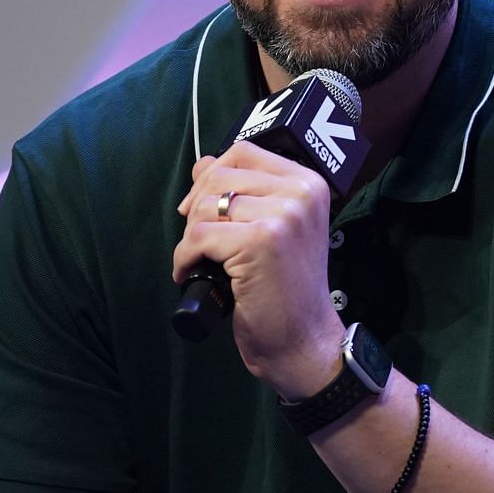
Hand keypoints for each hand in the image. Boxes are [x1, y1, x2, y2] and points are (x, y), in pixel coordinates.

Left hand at [174, 141, 345, 395]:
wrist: (302, 340)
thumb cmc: (286, 289)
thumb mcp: (272, 229)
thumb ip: (244, 193)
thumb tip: (202, 164)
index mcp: (308, 184)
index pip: (243, 152)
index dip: (211, 175)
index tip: (201, 208)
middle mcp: (301, 194)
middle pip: (219, 175)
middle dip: (197, 209)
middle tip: (200, 244)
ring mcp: (283, 216)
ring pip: (205, 206)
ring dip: (190, 238)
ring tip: (202, 262)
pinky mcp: (260, 242)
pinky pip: (198, 237)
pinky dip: (185, 259)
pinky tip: (193, 275)